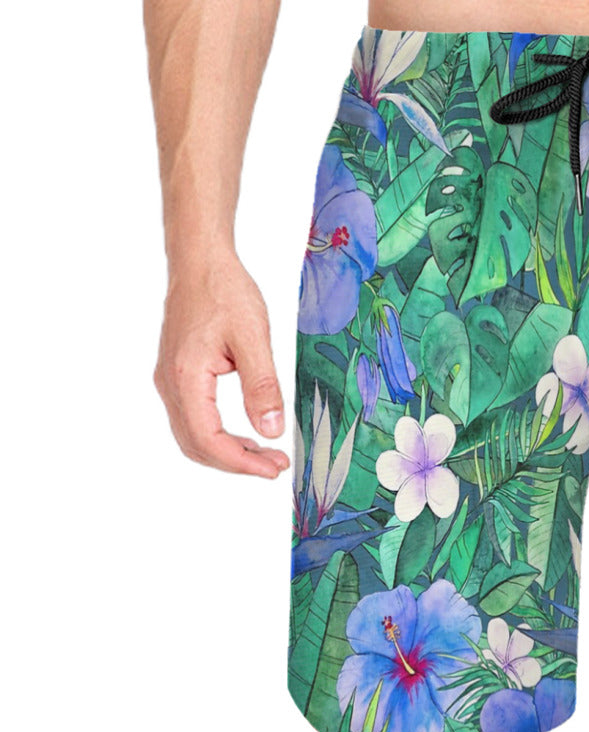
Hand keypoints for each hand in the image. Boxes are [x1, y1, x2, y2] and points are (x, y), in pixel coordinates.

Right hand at [153, 251, 290, 477]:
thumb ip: (262, 385)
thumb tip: (271, 430)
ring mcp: (170, 381)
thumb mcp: (254, 336)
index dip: (241, 462)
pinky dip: (218, 434)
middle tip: (275, 466)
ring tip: (265, 454)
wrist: (200, 263)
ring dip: (227, 450)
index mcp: (186, 377)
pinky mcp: (177, 375)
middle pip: (196, 444)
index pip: (207, 439)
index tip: (274, 468)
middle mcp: (170, 384)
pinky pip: (193, 418)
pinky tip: (246, 432)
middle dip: (236, 462)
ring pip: (192, 435)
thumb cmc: (225, 291)